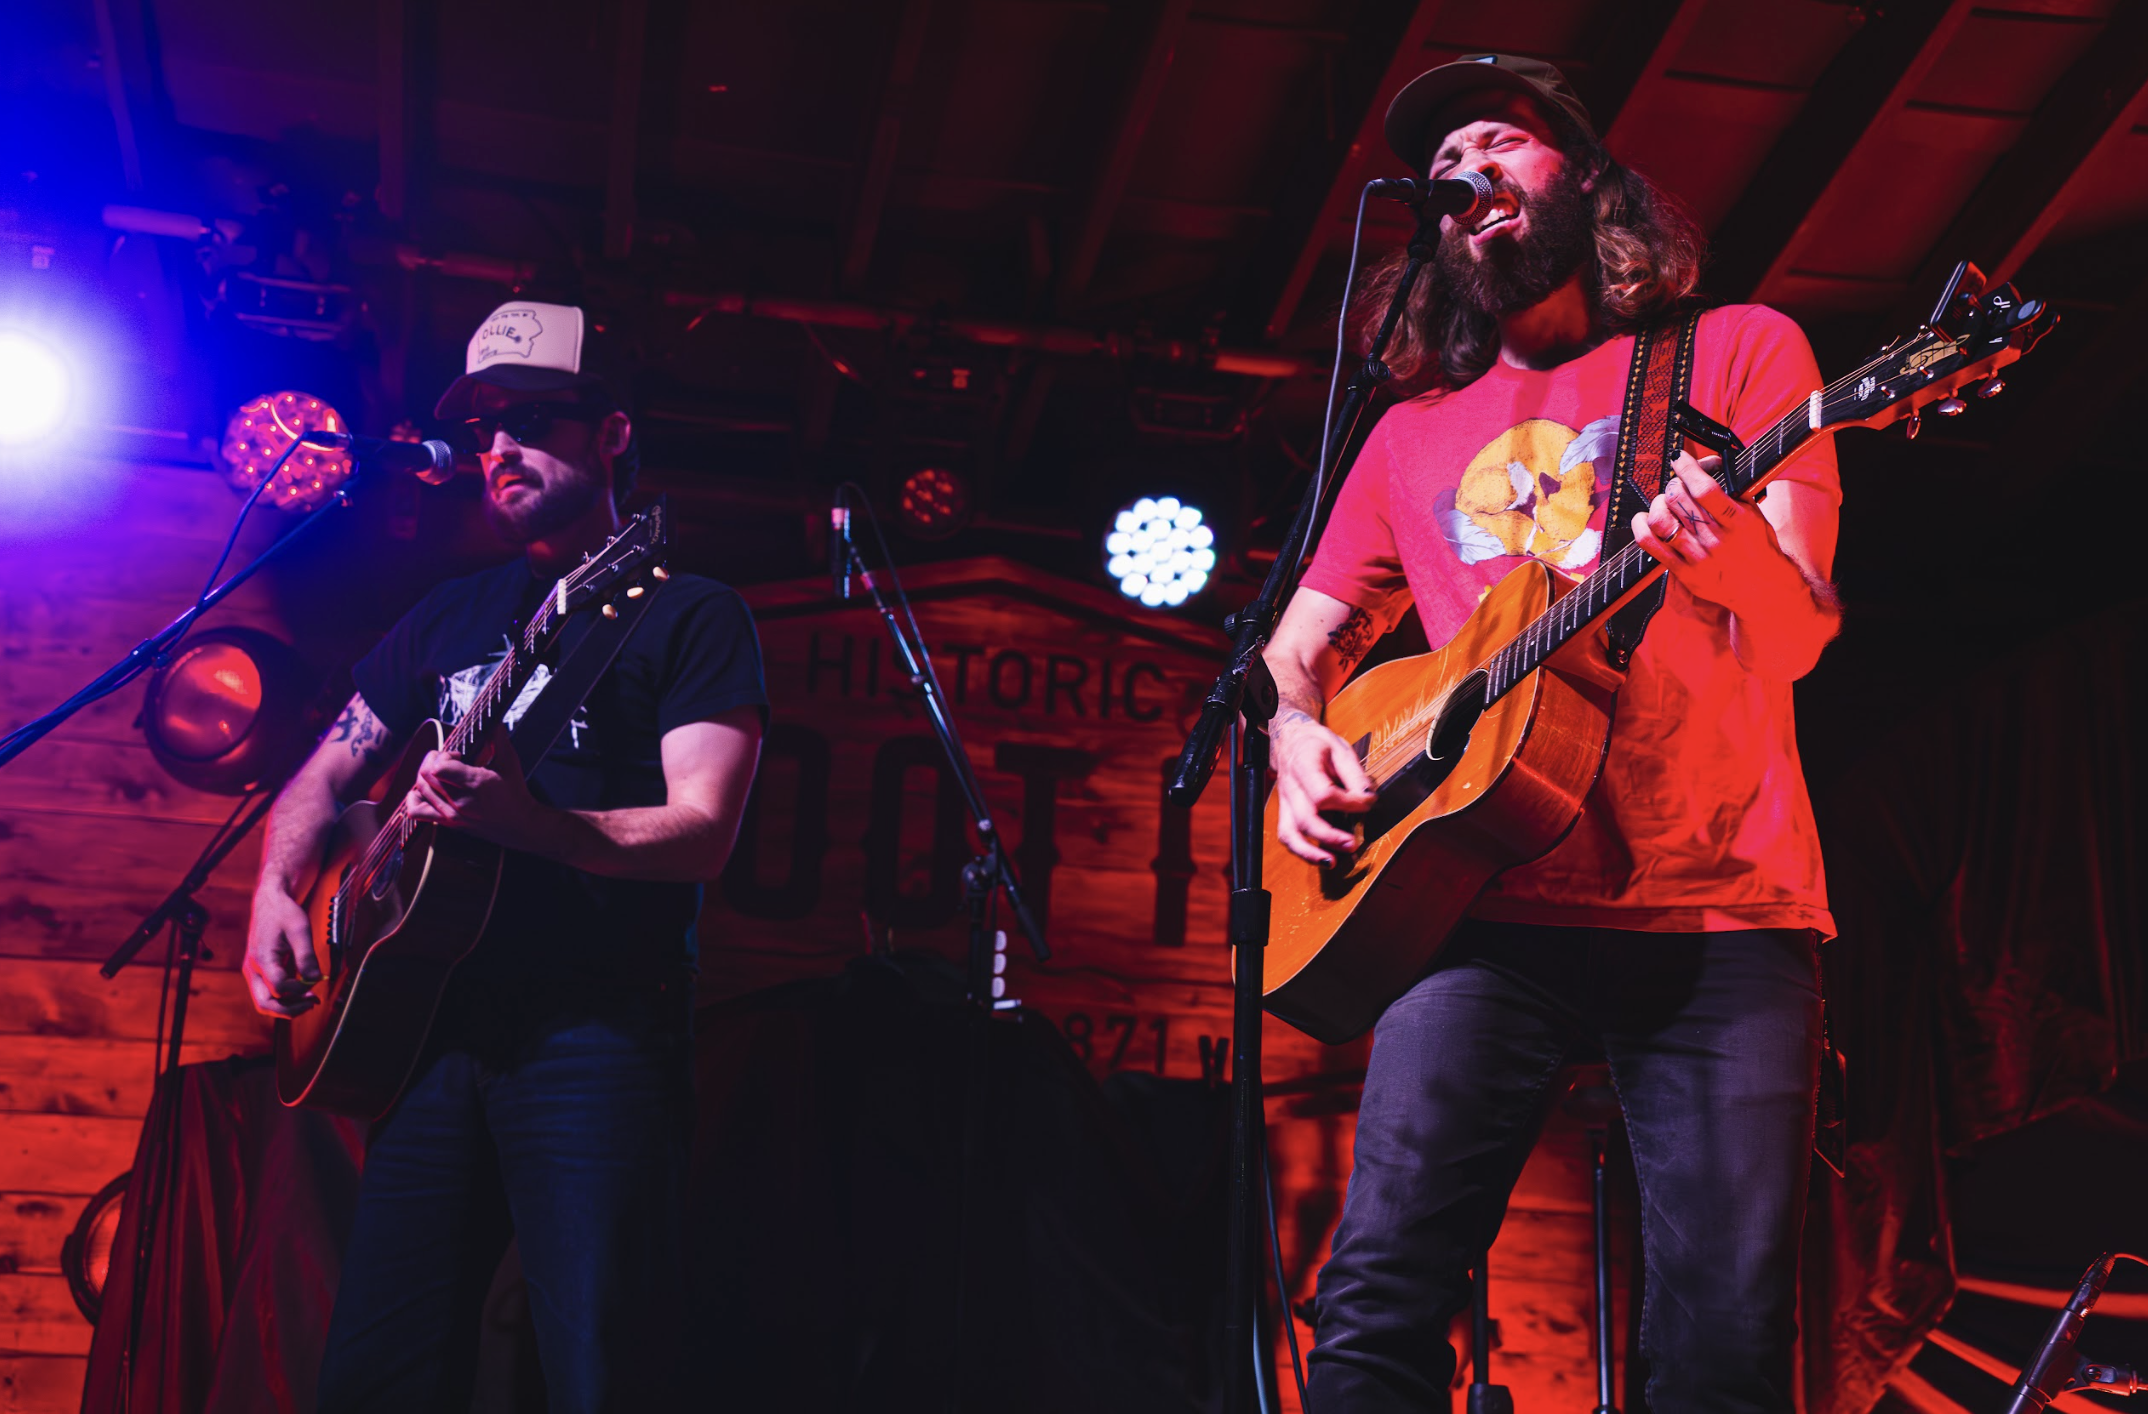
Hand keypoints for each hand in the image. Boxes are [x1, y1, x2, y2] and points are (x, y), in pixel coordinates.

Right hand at [244, 886, 319, 1018]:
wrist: (270, 902)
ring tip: (309, 1000)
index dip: (299, 990)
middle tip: (312, 1002)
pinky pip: (267, 992)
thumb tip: (315, 979)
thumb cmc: (284, 913)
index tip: (315, 983)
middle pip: (264, 1003)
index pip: (279, 987)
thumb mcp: (300, 930)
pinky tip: (302, 992)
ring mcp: (254, 971)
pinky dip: (284, 998)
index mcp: (262, 958)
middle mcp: (253, 969)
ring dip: (286, 1006)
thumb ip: (306, 956)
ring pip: (264, 1001)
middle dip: (290, 1009)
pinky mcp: (259, 971)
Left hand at [406, 739, 554, 852]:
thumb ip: (499, 740)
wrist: (518, 824)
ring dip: (425, 775)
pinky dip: (413, 798)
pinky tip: (423, 790)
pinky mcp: (447, 823)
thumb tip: (494, 722)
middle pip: (426, 775)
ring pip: (420, 789)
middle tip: (447, 758)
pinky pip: (416, 811)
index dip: (444, 756)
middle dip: (432, 760)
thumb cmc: (515, 792)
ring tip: (440, 772)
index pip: (439, 768)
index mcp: (475, 784)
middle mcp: (460, 801)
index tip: (458, 755)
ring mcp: (451, 814)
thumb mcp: (510, 763)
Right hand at [1270, 708, 1377, 866]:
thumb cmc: (1315, 744)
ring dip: (1309, 852)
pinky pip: (1288, 836)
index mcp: (1303, 766)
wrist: (1290, 740)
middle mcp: (1290, 788)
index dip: (1347, 802)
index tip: (1366, 802)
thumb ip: (1354, 773)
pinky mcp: (1286, 813)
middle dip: (1330, 836)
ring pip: (1290, 833)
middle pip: (1305, 818)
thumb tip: (1367, 797)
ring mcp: (1285, 803)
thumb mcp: (1339, 748)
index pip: (1322, 793)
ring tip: (1331, 862)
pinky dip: (1302, 851)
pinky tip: (1321, 857)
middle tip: (1353, 843)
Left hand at [1630, 454, 1800, 615]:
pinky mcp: (1683, 572)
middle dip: (1673, 484)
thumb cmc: (1758, 548)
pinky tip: (1643, 519)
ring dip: (1657, 503)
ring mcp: (1698, 557)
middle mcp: (1716, 540)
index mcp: (1738, 522)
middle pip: (1678, 500)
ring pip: (1661, 520)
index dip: (1687, 468)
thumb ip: (1734, 493)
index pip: (1705, 489)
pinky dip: (1641, 526)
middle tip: (1676, 485)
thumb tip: (1709, 467)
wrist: (1762, 588)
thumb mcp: (1756, 516)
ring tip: (1664, 502)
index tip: (1679, 458)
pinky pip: (1650, 545)